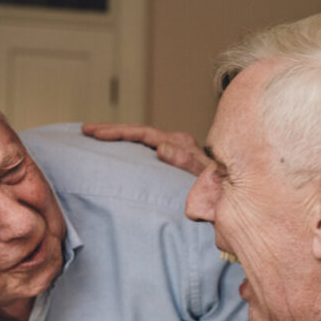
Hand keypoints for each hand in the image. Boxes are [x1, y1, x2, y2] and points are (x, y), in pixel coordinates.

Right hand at [82, 122, 209, 175]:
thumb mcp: (204, 174)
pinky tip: (118, 148)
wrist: (234, 191)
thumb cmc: (221, 186)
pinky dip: (131, 145)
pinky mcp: (175, 157)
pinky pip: (148, 148)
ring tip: (93, 134)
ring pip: (141, 138)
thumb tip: (161, 147)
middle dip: (111, 129)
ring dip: (118, 135)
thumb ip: (186, 161)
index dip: (119, 132)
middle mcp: (177, 142)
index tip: (97, 134)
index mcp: (180, 144)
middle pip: (138, 131)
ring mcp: (176, 149)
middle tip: (85, 129)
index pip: (143, 133)